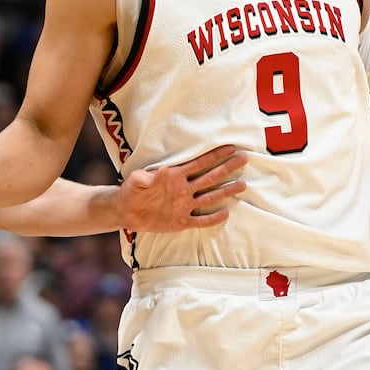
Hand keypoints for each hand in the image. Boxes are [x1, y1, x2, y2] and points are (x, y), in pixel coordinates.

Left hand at [120, 144, 247, 231]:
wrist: (126, 211)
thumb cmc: (132, 191)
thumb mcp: (137, 180)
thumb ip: (148, 176)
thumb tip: (163, 170)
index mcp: (176, 177)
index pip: (199, 164)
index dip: (214, 155)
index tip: (230, 147)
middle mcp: (184, 190)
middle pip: (210, 177)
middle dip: (227, 168)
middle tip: (244, 159)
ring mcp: (184, 206)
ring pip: (210, 198)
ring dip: (226, 191)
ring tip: (242, 184)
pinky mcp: (181, 222)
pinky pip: (200, 221)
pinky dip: (212, 219)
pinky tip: (226, 214)